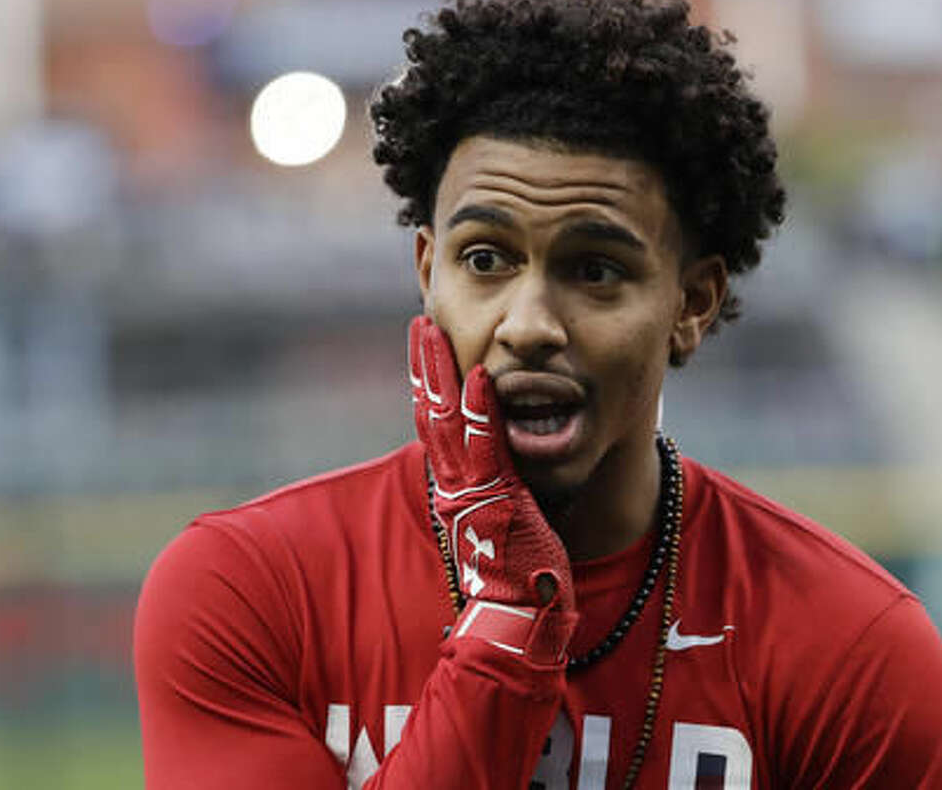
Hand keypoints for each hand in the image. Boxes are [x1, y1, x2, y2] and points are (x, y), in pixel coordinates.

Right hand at [409, 316, 576, 662]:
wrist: (518, 618)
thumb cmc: (518, 578)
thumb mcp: (504, 523)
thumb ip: (500, 493)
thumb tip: (503, 476)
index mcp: (457, 488)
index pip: (438, 424)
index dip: (430, 384)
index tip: (428, 347)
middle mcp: (456, 483)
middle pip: (433, 412)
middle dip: (426, 366)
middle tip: (422, 322)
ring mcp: (472, 488)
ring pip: (449, 420)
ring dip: (441, 373)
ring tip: (433, 331)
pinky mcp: (496, 497)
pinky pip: (485, 445)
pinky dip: (480, 409)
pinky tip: (478, 374)